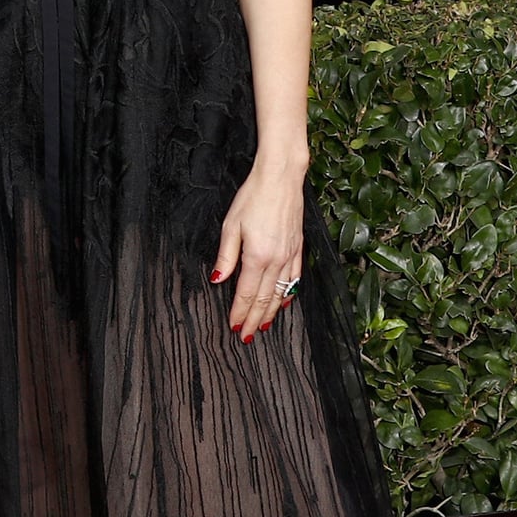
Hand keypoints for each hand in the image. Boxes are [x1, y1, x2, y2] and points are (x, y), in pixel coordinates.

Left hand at [211, 158, 304, 343]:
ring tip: (262, 327)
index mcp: (257, 256)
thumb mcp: (230, 226)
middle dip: (254, 319)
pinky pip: (294, 279)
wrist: (281, 179)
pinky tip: (284, 303)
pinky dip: (288, 294)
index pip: (247, 293)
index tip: (233, 327)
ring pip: (281, 293)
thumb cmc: (252, 198)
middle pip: (265, 298)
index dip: (239, 312)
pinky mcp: (299, 248)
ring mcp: (291, 255)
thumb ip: (226, 257)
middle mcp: (277, 260)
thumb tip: (218, 280)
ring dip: (271, 312)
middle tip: (246, 336)